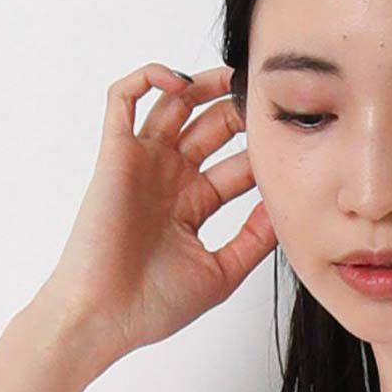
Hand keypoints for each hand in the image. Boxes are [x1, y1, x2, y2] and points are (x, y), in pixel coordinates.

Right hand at [33, 61, 275, 370]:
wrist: (105, 316)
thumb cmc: (153, 305)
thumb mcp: (222, 273)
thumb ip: (255, 239)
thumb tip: (286, 207)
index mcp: (191, 206)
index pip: (235, 166)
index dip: (260, 151)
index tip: (286, 143)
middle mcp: (168, 179)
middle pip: (209, 127)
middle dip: (238, 111)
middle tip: (262, 101)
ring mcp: (142, 164)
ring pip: (172, 104)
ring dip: (202, 84)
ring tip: (231, 76)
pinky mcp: (115, 153)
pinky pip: (123, 97)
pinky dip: (147, 77)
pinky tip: (178, 82)